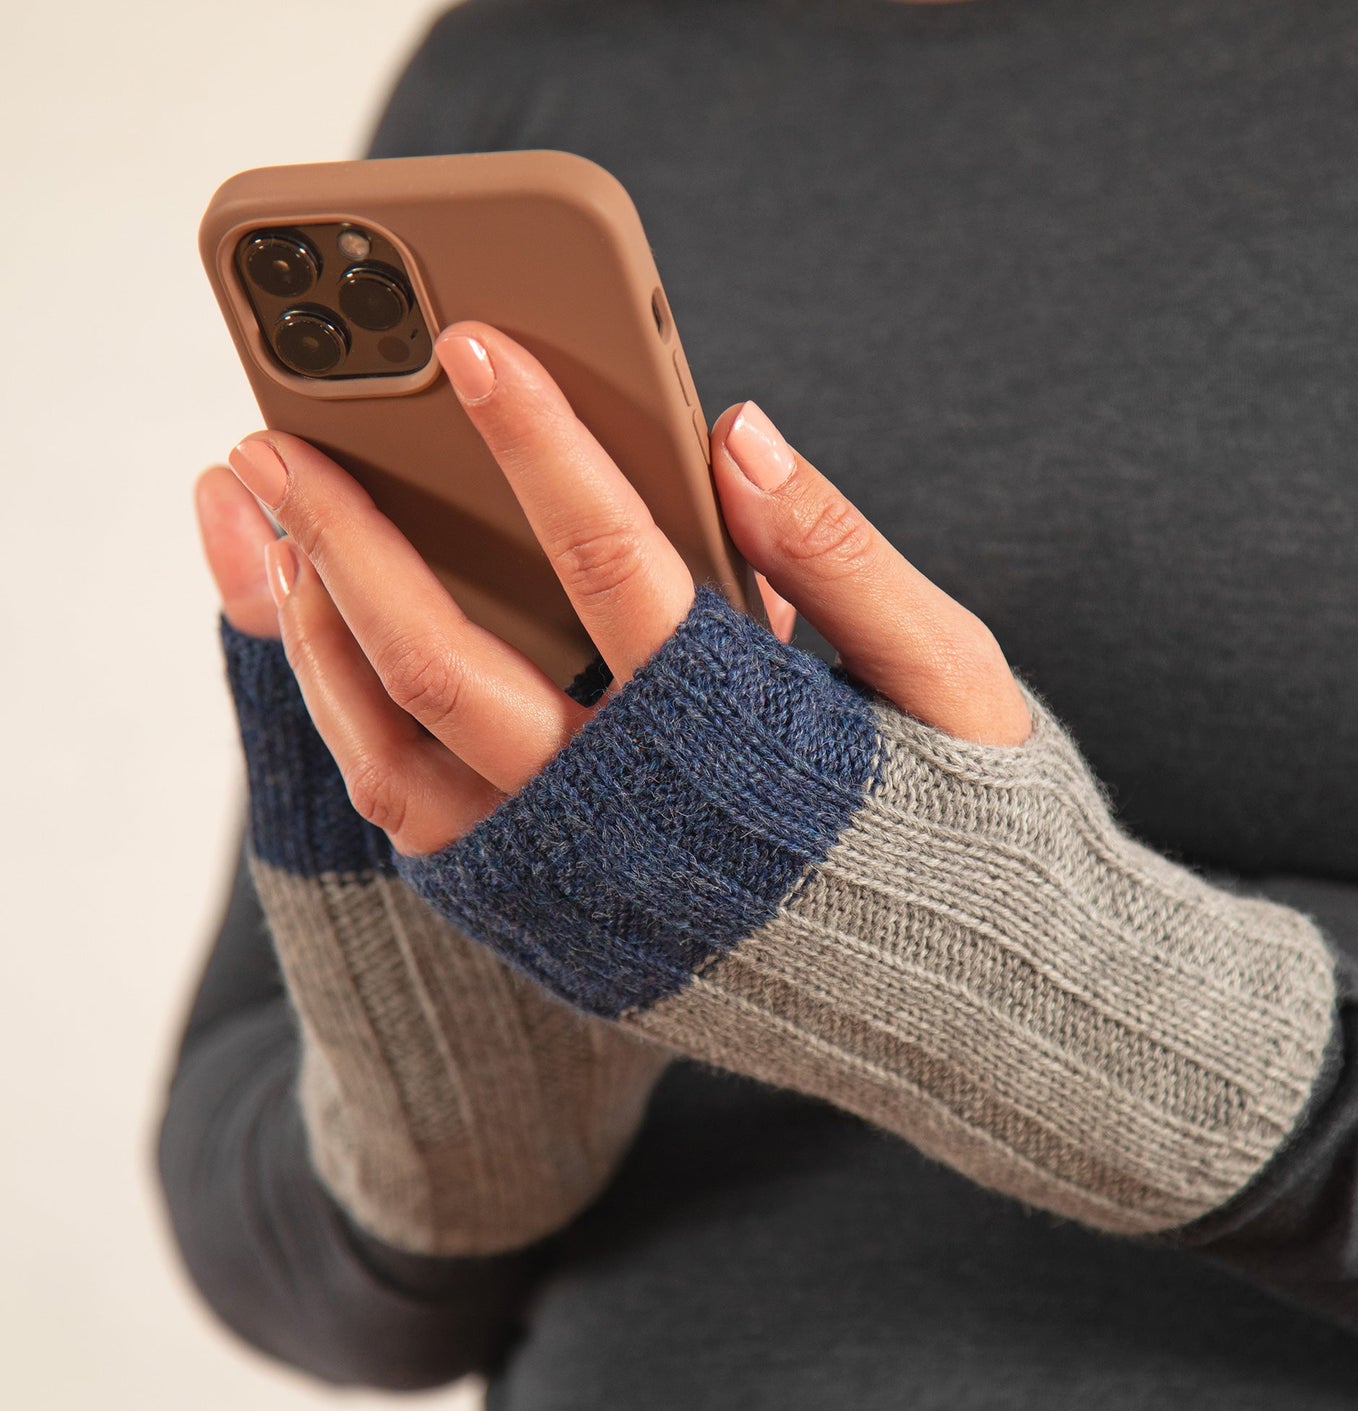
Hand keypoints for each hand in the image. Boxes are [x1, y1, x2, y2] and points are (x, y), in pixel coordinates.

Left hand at [199, 320, 1030, 857]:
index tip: (468, 339)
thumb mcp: (948, 676)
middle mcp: (628, 828)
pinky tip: (344, 653)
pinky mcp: (554, 940)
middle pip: (448, 663)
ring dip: (324, 641)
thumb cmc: (974, 829)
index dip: (536, 439)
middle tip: (275, 439)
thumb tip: (733, 429)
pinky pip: (422, 830)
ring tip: (279, 540)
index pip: (610, 557)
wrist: (973, 1015)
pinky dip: (363, 732)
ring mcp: (577, 897)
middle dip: (353, 538)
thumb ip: (840, 551)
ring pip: (399, 762)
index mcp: (734, 742)